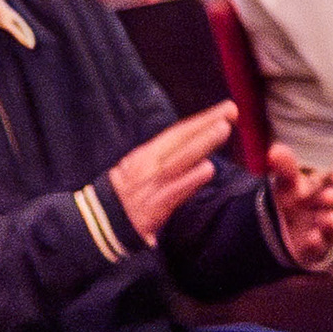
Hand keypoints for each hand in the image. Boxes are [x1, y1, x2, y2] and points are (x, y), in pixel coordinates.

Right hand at [102, 105, 235, 245]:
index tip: (225, 108)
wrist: (102, 223)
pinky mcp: (155, 206)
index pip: (178, 133)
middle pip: (180, 140)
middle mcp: (148, 165)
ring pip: (178, 160)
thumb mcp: (143, 167)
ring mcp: (152, 185)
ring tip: (223, 129)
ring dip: (201, 144)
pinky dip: (191, 179)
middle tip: (230, 110)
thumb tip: (201, 142)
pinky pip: (175, 190)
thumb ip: (170, 156)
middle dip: (206, 124)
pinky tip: (208, 168)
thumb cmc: (130, 193)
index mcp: (146, 154)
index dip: (202, 119)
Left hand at [265, 144, 332, 267]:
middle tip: (327, 196)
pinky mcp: (318, 248)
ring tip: (326, 218)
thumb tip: (276, 149)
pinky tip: (312, 238)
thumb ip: (285, 168)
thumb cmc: (290, 199)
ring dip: (332, 221)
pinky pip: (322, 247)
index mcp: (327, 186)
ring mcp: (326, 229)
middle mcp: (332, 207)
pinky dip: (318, 242)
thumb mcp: (286, 183)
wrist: (277, 231)